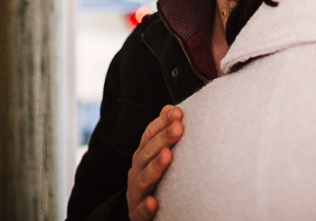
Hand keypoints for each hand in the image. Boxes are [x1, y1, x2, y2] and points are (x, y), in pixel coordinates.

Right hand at [126, 105, 183, 220]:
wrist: (140, 214)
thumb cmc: (154, 182)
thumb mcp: (156, 157)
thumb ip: (162, 135)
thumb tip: (171, 107)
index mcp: (142, 156)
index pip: (149, 135)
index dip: (162, 123)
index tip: (178, 112)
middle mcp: (136, 172)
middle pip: (148, 153)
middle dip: (163, 139)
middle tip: (179, 128)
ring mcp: (136, 193)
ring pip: (144, 178)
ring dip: (156, 167)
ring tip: (168, 156)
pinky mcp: (138, 214)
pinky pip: (141, 211)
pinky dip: (146, 207)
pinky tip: (154, 202)